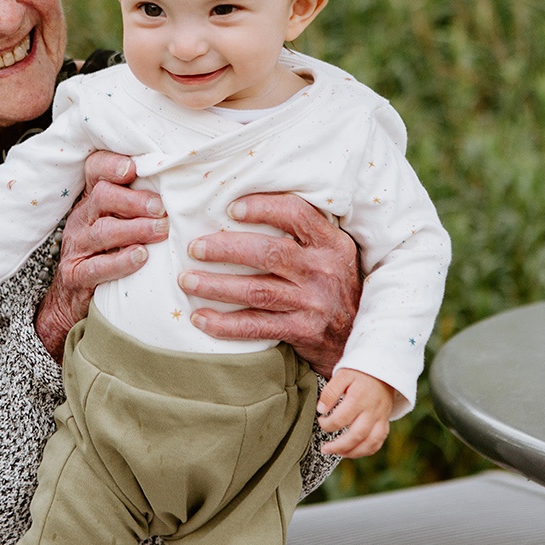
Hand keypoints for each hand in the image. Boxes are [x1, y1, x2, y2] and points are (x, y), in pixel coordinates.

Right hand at [35, 151, 168, 361]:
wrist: (73, 298)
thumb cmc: (108, 253)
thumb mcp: (118, 223)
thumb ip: (140, 205)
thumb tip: (184, 190)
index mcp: (92, 200)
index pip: (94, 170)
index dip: (111, 164)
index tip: (133, 169)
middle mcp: (82, 218)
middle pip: (102, 196)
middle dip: (135, 200)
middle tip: (161, 208)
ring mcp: (77, 247)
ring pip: (103, 230)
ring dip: (136, 228)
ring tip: (161, 230)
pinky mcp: (76, 274)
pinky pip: (97, 266)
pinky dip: (121, 261)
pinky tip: (141, 257)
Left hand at [178, 192, 360, 376]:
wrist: (358, 336)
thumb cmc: (333, 285)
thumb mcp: (330, 254)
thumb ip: (302, 234)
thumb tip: (243, 210)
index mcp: (331, 243)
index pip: (296, 214)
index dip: (263, 207)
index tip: (232, 209)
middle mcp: (323, 271)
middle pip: (269, 253)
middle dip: (226, 248)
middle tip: (194, 247)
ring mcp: (313, 303)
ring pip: (257, 290)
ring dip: (216, 285)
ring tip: (186, 280)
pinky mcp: (302, 331)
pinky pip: (256, 326)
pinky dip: (224, 324)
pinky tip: (200, 318)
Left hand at [317, 369, 393, 456]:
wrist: (384, 370)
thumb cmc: (359, 373)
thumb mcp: (342, 375)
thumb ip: (330, 392)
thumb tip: (321, 410)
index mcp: (359, 397)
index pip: (342, 418)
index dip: (327, 424)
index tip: (320, 420)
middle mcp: (372, 410)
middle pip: (357, 435)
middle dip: (338, 446)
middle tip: (325, 449)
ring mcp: (381, 417)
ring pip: (370, 442)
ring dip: (353, 452)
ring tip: (338, 453)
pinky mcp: (385, 422)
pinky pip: (379, 441)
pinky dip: (367, 450)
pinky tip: (353, 451)